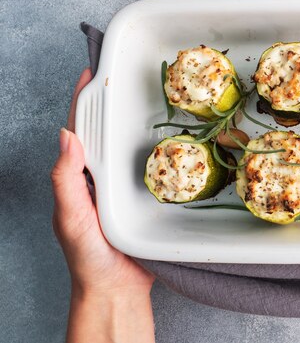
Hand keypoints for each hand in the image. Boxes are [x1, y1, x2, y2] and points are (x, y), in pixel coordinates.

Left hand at [52, 68, 155, 341]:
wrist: (117, 288)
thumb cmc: (89, 257)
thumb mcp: (71, 217)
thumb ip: (66, 180)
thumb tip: (67, 136)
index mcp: (77, 177)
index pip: (78, 131)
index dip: (82, 102)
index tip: (91, 73)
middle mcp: (99, 177)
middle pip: (104, 132)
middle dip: (110, 103)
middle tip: (124, 76)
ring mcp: (122, 186)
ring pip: (128, 147)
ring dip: (135, 123)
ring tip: (148, 99)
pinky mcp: (143, 196)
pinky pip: (150, 166)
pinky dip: (158, 149)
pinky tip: (170, 140)